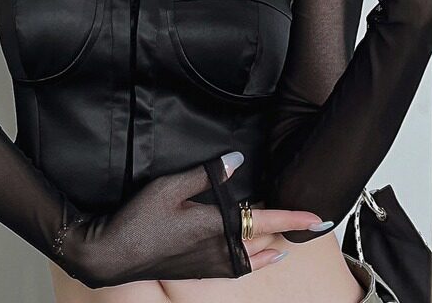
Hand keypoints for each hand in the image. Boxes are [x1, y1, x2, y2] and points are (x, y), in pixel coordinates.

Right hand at [57, 153, 329, 285]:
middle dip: (286, 233)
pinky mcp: (199, 271)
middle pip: (264, 242)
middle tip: (306, 224)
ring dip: (271, 248)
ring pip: (253, 259)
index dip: (293, 218)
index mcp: (216, 226)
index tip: (318, 218)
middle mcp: (219, 249)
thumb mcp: (170, 187)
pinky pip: (237, 268)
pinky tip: (255, 258)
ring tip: (286, 242)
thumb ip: (207, 175)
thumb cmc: (140, 218)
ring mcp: (210, 264)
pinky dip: (253, 262)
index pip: (265, 221)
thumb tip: (235, 160)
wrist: (113, 255)